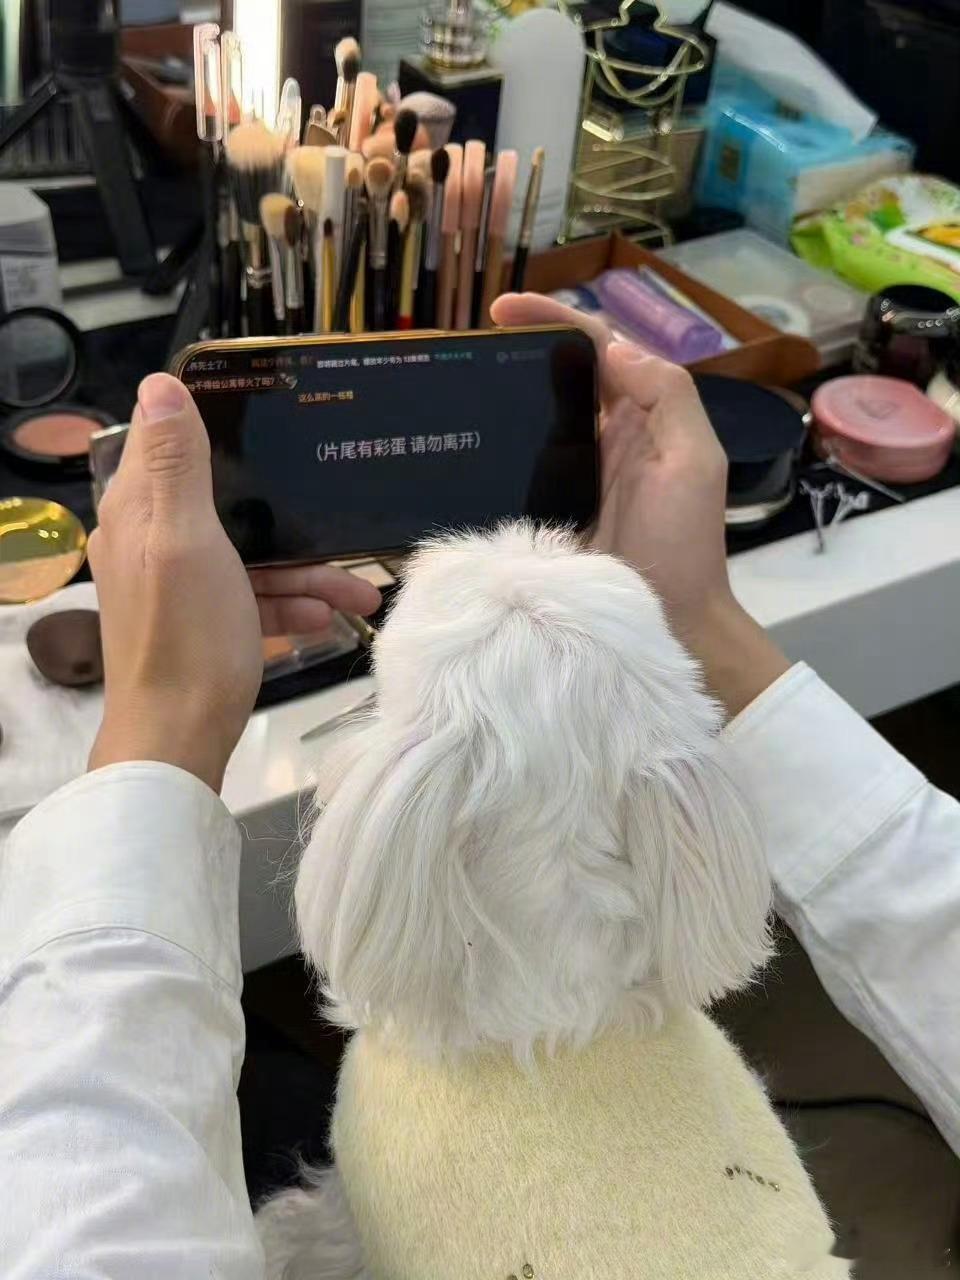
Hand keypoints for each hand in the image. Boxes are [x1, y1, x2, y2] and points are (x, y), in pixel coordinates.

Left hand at [88, 374, 380, 790]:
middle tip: (338, 509)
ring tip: (363, 590)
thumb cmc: (186, 636)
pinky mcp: (203, 623)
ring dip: (305, 570)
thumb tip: (158, 384)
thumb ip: (176, 465)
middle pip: (224, 503)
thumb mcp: (185, 539)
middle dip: (285, 512)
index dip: (210, 422)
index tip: (270, 412)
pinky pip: (252, 598)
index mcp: (139, 511)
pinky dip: (290, 604)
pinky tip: (331, 618)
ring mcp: (179, 585)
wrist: (179, 740)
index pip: (166, 443)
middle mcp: (151, 541)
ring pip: (248, 555)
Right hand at [490, 293, 789, 715]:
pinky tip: (454, 444)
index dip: (552, 319)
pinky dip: (485, 454)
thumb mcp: (694, 460)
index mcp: (640, 414)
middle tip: (462, 350)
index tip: (500, 310)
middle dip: (514, 351)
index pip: (595, 348)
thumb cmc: (685, 542)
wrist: (669, 623)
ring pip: (528, 420)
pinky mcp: (540, 513)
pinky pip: (510, 472)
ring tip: (449, 387)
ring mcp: (566, 476)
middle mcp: (600, 437)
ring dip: (494, 399)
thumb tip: (613, 345)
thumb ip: (668, 396)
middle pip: (554, 377)